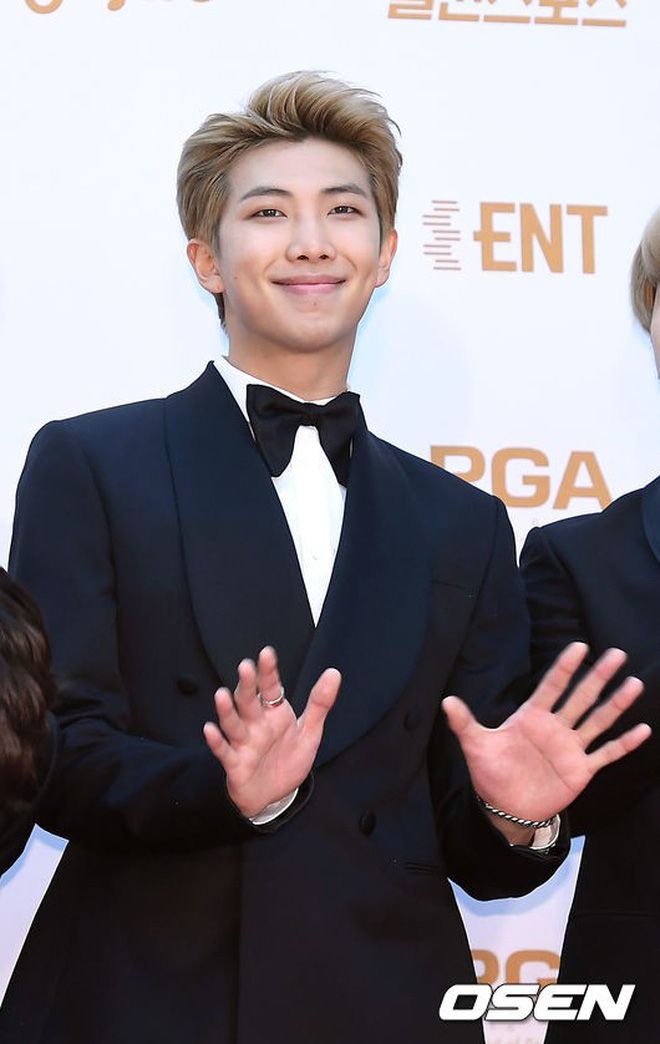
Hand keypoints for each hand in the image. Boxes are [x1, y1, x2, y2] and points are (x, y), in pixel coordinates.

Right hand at [203, 646, 339, 817]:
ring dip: (227, 710)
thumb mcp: (309, 732)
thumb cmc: (288, 759)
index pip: (270, 688)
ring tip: (221, 694)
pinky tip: (210, 730)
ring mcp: (244, 743)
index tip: (267, 653)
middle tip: (245, 666)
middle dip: (247, 685)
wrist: (275, 796)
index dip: (268, 671)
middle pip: (249, 701)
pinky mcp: (236, 764)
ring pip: (233, 724)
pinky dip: (217, 742)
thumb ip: (319, 703)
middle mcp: (256, 724)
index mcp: (274, 713)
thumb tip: (334, 673)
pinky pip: (225, 752)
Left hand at [442, 643, 649, 836]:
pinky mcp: (581, 770)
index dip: (564, 667)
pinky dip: (624, 744)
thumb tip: (446, 701)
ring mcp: (570, 747)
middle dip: (597, 675)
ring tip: (634, 683)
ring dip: (616, 703)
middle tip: (617, 653)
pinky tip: (643, 730)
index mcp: (532, 716)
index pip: (551, 686)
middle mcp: (555, 727)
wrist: (505, 807)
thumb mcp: (476, 746)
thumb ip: (464, 723)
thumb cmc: (491, 772)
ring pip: (598, 720)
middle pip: (580, 697)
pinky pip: (606, 754)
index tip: (579, 646)